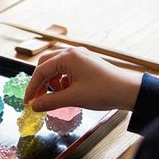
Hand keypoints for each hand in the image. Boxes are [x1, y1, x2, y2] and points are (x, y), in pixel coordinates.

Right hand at [22, 47, 142, 112]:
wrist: (131, 91)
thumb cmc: (104, 91)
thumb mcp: (74, 98)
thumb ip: (50, 101)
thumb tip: (34, 106)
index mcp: (67, 57)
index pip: (40, 71)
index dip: (32, 88)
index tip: (27, 101)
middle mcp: (72, 53)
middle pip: (46, 65)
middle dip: (40, 82)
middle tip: (38, 98)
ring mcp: (81, 57)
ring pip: (56, 67)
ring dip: (52, 82)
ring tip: (57, 96)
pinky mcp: (87, 63)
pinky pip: (67, 69)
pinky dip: (63, 81)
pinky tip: (68, 92)